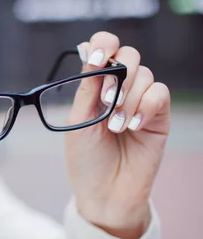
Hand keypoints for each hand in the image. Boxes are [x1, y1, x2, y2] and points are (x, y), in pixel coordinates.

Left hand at [66, 32, 170, 238]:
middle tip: (107, 103)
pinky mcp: (158, 117)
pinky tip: (133, 126)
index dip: (103, 44)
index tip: (97, 58)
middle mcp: (119, 90)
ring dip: (128, 98)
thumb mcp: (78, 122)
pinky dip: (146, 106)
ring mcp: (140, 102)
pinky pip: (160, 93)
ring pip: (145, 75)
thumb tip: (89, 52)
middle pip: (129, 56)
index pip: (103, 50)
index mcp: (95, 87)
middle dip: (118, 75)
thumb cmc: (86, 160)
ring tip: (116, 127)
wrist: (105, 194)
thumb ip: (87, 88)